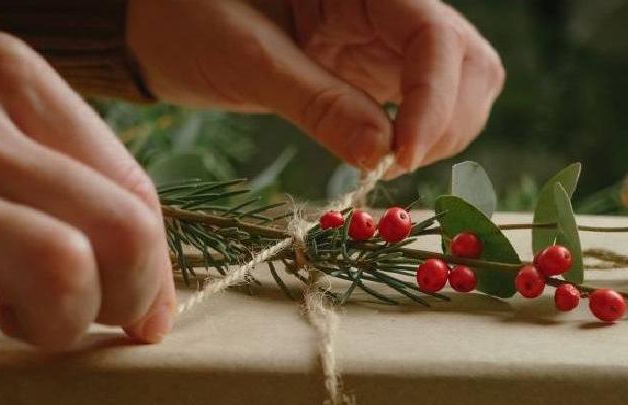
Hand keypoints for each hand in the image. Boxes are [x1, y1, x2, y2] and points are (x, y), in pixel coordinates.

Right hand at [0, 31, 174, 384]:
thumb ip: (57, 170)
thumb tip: (144, 275)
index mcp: (9, 77)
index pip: (135, 191)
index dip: (153, 271)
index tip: (137, 309)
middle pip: (120, 231)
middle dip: (124, 300)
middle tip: (84, 319)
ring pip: (59, 272)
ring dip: (57, 327)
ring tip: (17, 324)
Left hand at [127, 0, 503, 173]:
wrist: (159, 22)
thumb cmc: (188, 18)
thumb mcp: (247, 60)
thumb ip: (318, 103)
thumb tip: (381, 157)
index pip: (434, 37)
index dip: (432, 101)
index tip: (399, 158)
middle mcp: (391, 4)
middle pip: (468, 62)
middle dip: (445, 121)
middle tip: (391, 165)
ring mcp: (390, 36)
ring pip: (464, 85)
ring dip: (441, 134)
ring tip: (384, 162)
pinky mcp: (380, 67)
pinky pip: (432, 102)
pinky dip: (422, 137)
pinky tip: (382, 154)